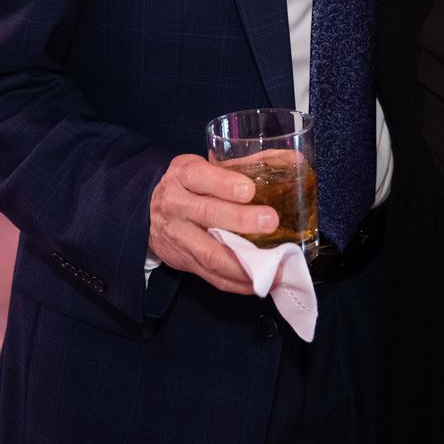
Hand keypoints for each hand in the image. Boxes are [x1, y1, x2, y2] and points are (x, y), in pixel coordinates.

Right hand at [148, 154, 275, 294]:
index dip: (224, 183)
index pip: (199, 176)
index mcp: (183, 174)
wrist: (151, 212)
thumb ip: (243, 165)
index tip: (249, 190)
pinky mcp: (184, 261)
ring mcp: (178, 236)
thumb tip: (292, 160)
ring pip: (210, 252)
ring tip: (273, 266)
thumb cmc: (190, 185)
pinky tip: (259, 283)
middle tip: (270, 221)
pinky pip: (211, 276)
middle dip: (241, 220)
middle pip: (207, 214)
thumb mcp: (205, 166)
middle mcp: (175, 204)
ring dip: (244, 263)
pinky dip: (237, 282)